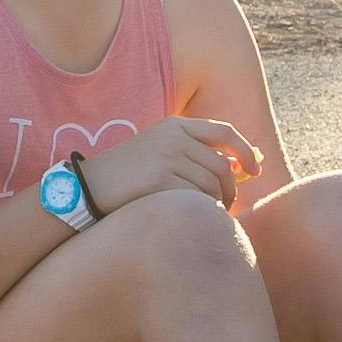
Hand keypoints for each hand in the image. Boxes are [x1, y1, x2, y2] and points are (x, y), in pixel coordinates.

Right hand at [79, 117, 259, 216]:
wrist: (86, 188)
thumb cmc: (126, 176)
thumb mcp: (159, 152)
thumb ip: (194, 154)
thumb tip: (239, 167)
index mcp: (174, 125)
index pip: (224, 132)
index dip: (245, 151)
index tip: (255, 171)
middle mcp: (172, 137)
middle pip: (221, 165)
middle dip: (231, 189)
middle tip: (228, 206)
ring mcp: (166, 157)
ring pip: (211, 184)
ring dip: (215, 203)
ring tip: (206, 213)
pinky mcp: (159, 179)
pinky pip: (196, 198)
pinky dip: (200, 209)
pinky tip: (192, 216)